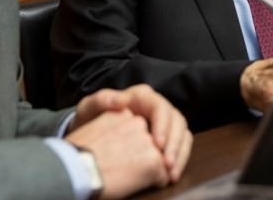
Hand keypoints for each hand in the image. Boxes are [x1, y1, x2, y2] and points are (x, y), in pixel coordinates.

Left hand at [72, 85, 192, 182]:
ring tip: (172, 173)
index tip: (157, 144)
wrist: (90, 136)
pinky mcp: (166, 138)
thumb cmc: (90, 120)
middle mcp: (157, 107)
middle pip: (176, 120)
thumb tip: (122, 100)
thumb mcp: (89, 107)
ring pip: (183, 134)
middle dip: (175, 143)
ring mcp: (163, 123)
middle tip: (167, 164)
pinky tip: (171, 176)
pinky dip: (180, 160)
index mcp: (142, 96)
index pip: (160, 107)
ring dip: (180, 154)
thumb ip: (102, 100)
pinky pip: (181, 146)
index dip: (162, 125)